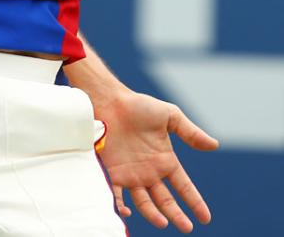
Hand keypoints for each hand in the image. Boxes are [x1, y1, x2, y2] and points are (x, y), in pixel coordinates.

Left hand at [97, 89, 218, 231]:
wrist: (110, 101)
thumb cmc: (139, 106)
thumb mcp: (169, 115)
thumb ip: (190, 131)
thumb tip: (214, 144)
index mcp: (165, 161)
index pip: (183, 186)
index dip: (194, 202)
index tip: (205, 218)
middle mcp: (149, 172)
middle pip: (166, 201)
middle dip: (177, 215)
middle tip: (187, 228)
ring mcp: (131, 175)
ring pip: (144, 202)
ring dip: (153, 214)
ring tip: (163, 223)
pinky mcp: (113, 173)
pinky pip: (117, 195)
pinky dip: (120, 206)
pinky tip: (127, 212)